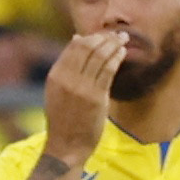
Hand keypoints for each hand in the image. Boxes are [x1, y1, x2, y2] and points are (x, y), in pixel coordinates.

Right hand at [42, 21, 129, 164]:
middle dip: (105, 38)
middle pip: (88, 48)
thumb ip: (66, 66)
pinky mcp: (96, 98)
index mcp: (56, 76)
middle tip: (117, 34)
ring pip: (100, 57)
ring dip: (114, 44)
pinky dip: (117, 58)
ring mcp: (82, 88)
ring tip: (123, 39)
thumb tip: (77, 38)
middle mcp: (67, 79)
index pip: (74, 47)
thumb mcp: (57, 90)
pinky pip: (108, 71)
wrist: (66, 145)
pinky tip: (123, 53)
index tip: (103, 35)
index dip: (91, 37)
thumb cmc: (64, 119)